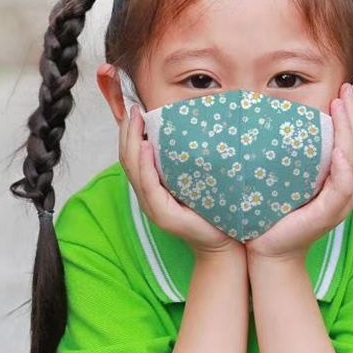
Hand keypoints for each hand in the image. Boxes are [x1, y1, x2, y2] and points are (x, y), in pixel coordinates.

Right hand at [119, 105, 244, 256]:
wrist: (224, 244)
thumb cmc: (214, 212)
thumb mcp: (197, 182)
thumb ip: (187, 165)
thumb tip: (191, 134)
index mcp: (153, 188)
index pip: (133, 158)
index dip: (130, 134)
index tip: (136, 110)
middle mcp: (148, 197)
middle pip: (128, 160)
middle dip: (127, 133)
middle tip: (134, 109)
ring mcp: (153, 206)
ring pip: (133, 170)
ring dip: (132, 143)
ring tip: (136, 121)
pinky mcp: (162, 214)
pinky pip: (148, 185)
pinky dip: (145, 165)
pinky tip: (146, 148)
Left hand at [245, 82, 352, 261]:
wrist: (267, 252)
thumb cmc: (271, 217)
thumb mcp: (282, 182)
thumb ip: (288, 160)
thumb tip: (273, 130)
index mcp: (335, 181)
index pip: (347, 143)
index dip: (347, 117)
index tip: (341, 90)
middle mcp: (343, 190)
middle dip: (351, 115)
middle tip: (345, 89)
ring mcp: (339, 203)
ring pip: (352, 159)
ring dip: (348, 131)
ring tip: (341, 106)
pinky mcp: (330, 213)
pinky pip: (342, 184)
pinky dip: (342, 165)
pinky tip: (336, 148)